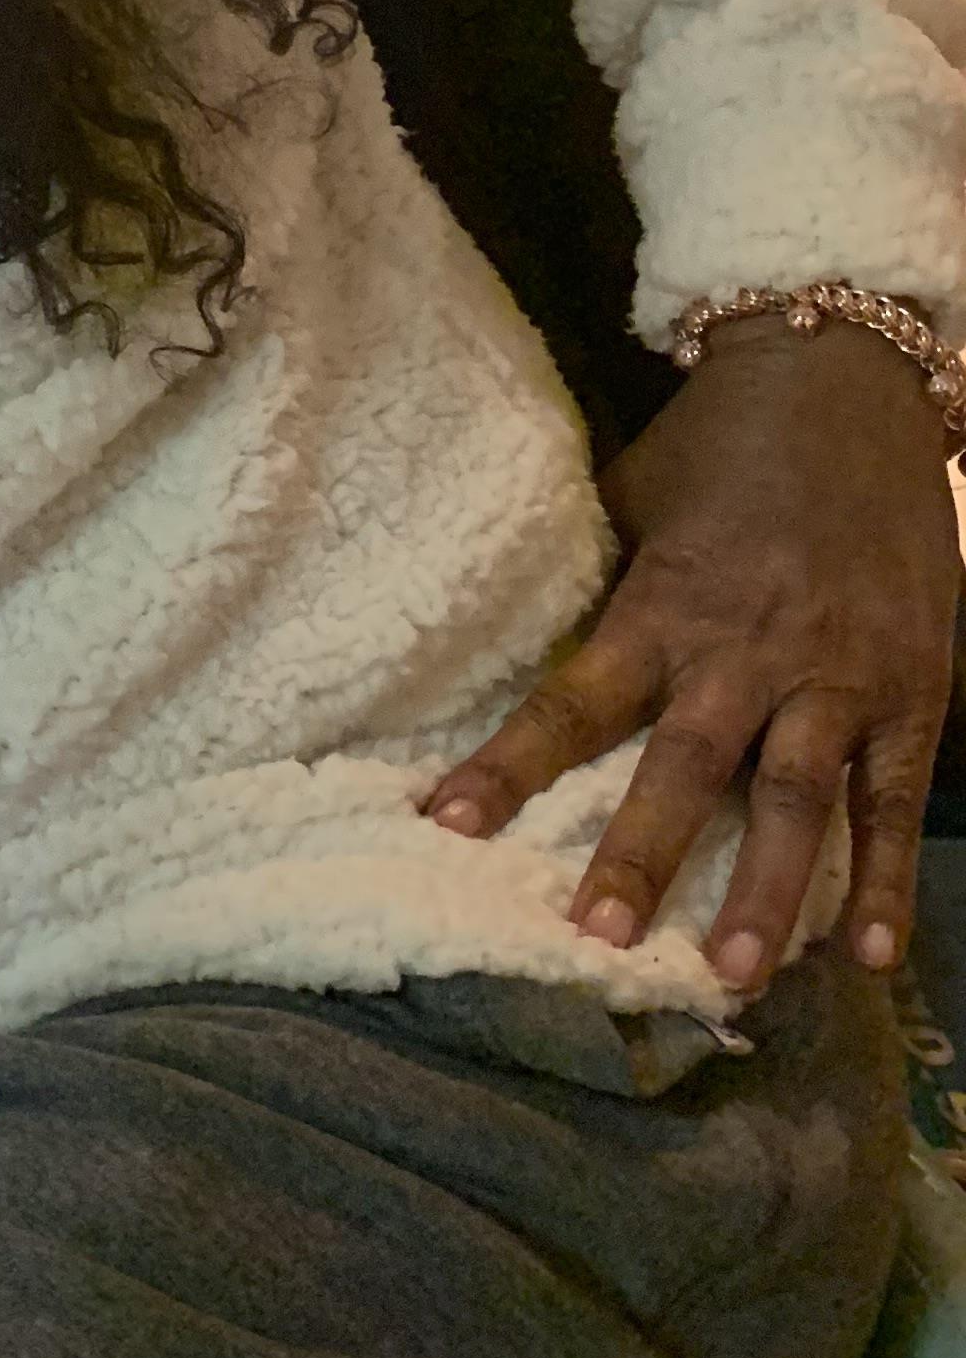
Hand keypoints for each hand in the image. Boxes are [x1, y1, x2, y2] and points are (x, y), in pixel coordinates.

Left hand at [425, 317, 958, 989]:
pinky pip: (895, 794)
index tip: (446, 824)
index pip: (571, 698)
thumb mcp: (635, 500)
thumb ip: (602, 586)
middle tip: (601, 938)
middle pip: (684, 765)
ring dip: (769, 891)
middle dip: (643, 854)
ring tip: (737, 975)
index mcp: (663, 604)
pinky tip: (874, 953)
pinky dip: (885, 875)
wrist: (843, 381)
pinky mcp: (910, 687)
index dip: (507, 764)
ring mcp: (835, 673)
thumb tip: (520, 642)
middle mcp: (745, 648)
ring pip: (796, 797)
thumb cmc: (717, 445)